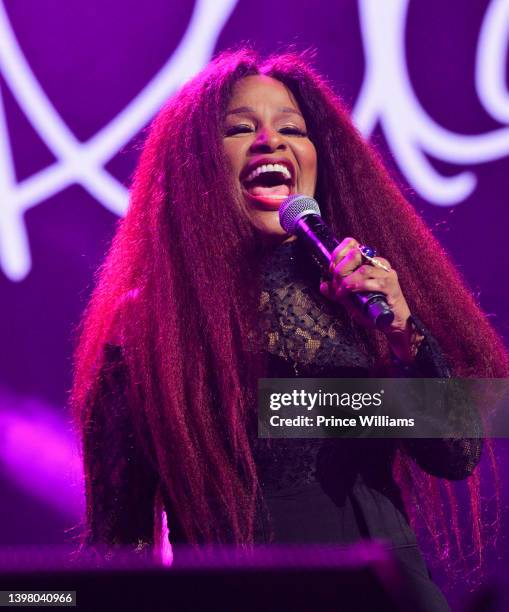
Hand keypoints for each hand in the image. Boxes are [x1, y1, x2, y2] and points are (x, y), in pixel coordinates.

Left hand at [319, 238, 422, 361]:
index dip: (338, 254)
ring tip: (343, 292)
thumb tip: (323, 286)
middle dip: (341, 270)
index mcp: (368, 261)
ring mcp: (386, 273)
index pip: (351, 244)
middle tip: (337, 283)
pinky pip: (373, 282)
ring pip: (363, 269)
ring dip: (348, 281)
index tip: (332, 269)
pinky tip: (351, 293)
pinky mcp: (392, 285)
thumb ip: (337, 292)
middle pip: (355, 254)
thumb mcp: (350, 300)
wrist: (391, 323)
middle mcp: (378, 263)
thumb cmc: (372, 309)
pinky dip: (359, 287)